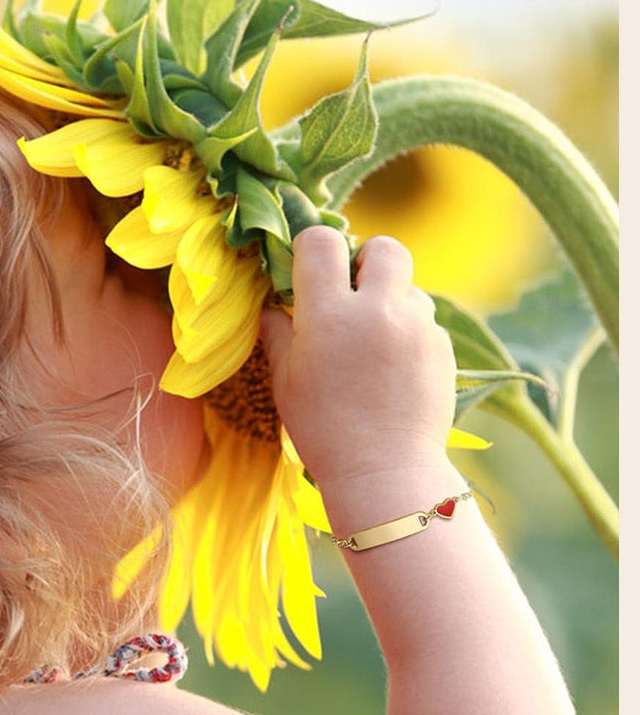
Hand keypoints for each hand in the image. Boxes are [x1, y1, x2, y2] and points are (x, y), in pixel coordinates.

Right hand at [261, 228, 455, 490]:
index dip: (313, 249)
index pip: (322, 242)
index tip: (309, 271)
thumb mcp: (287, 383)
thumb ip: (278, 334)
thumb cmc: (323, 431)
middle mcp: (378, 310)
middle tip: (354, 293)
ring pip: (409, 287)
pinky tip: (395, 370)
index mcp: (329, 315)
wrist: (385, 472)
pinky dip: (409, 334)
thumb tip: (270, 307)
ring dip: (391, 302)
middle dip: (367, 260)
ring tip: (375, 343)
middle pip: (384, 247)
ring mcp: (417, 327)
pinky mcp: (443, 348)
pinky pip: (425, 321)